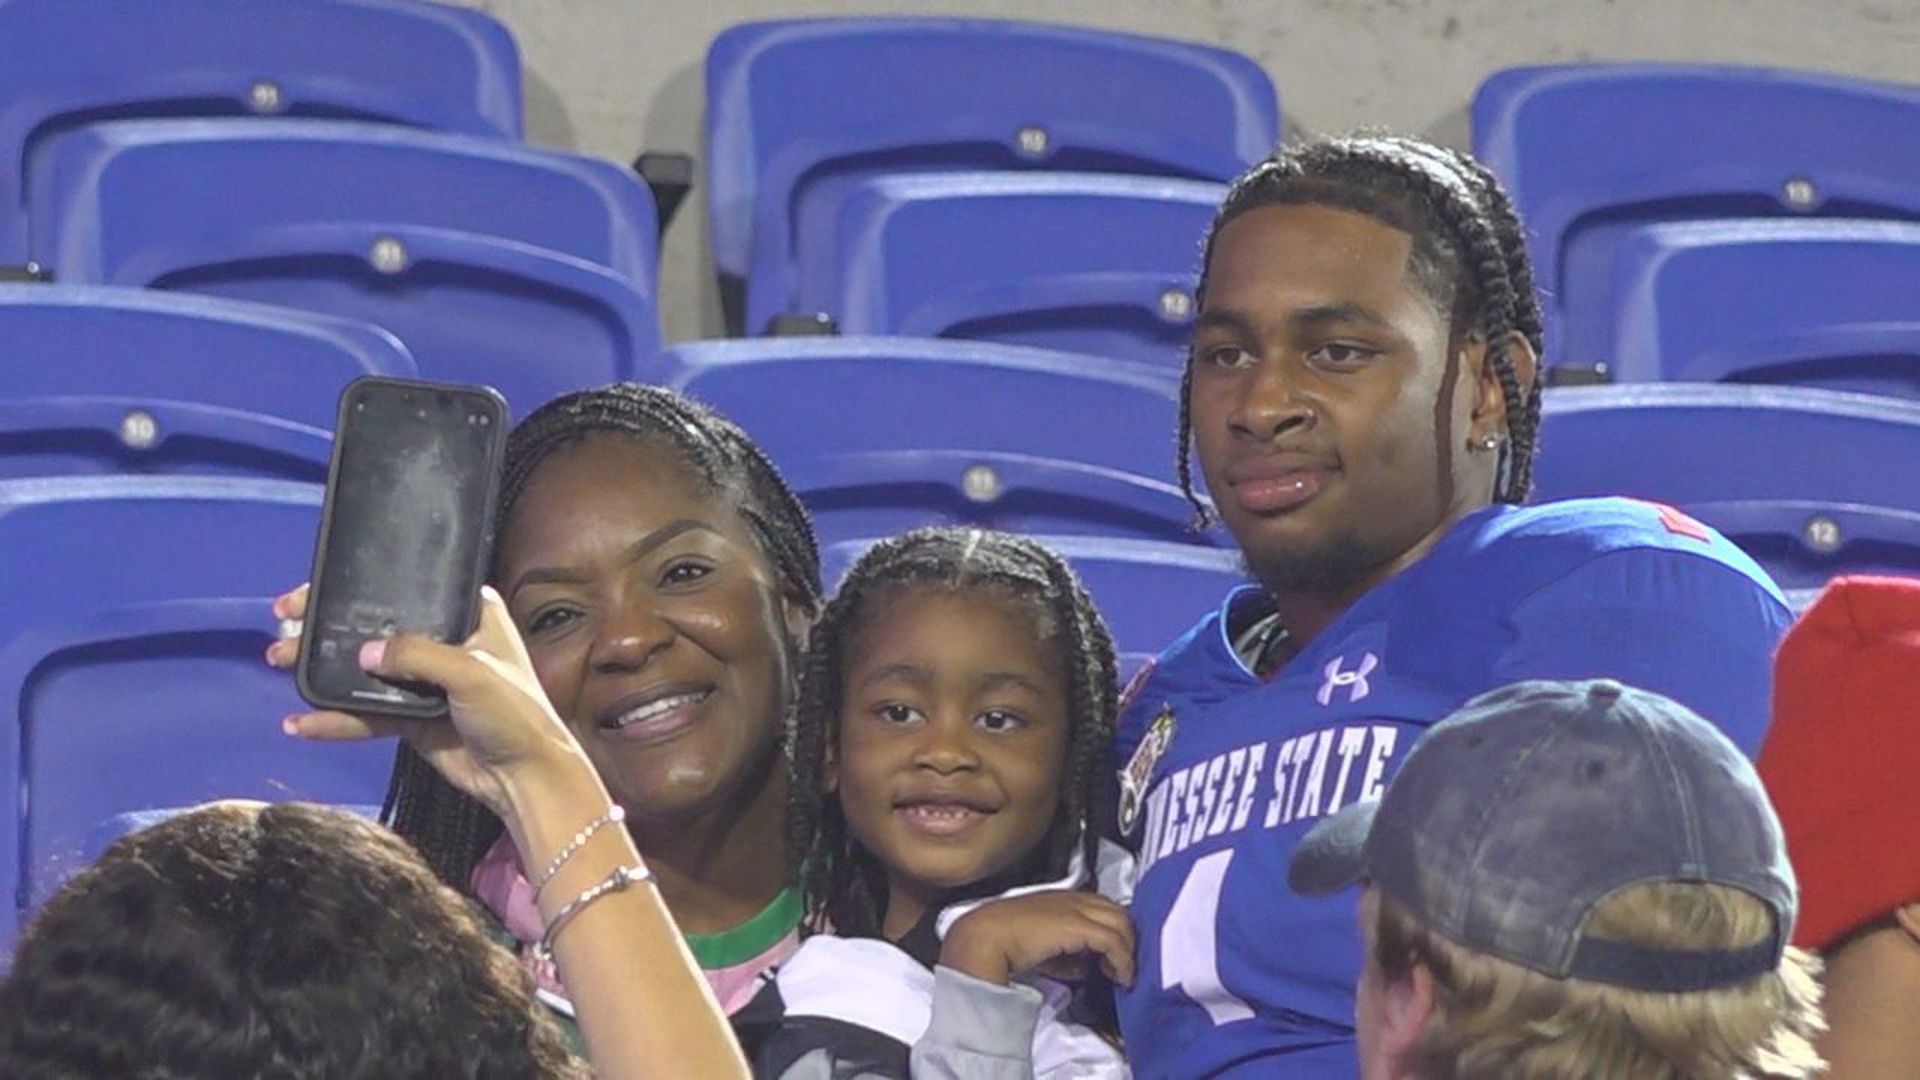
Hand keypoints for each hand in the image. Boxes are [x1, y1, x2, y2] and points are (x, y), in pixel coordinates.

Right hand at [265, 584, 589, 824]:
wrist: (525, 778)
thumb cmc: (516, 716)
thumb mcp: (471, 674)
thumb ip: (417, 656)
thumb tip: (364, 653)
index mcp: (469, 613)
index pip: (408, 588)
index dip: (360, 585)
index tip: (314, 591)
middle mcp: (445, 640)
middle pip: (376, 625)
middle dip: (328, 626)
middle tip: (285, 626)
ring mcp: (426, 680)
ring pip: (364, 669)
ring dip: (323, 670)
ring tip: (280, 666)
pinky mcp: (413, 716)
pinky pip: (366, 712)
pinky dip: (335, 717)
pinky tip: (302, 722)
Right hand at [940, 891, 1135, 987]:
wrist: (986, 937)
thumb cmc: (1002, 942)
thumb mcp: (1040, 947)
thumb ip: (1063, 956)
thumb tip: (1081, 968)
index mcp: (1061, 898)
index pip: (1101, 906)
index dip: (1113, 928)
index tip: (1114, 953)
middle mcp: (1073, 899)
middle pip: (1118, 911)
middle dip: (1127, 938)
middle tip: (1123, 963)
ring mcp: (1078, 909)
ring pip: (1121, 922)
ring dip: (1127, 950)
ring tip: (1123, 973)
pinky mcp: (1080, 926)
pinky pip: (1114, 941)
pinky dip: (1123, 960)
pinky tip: (1120, 976)